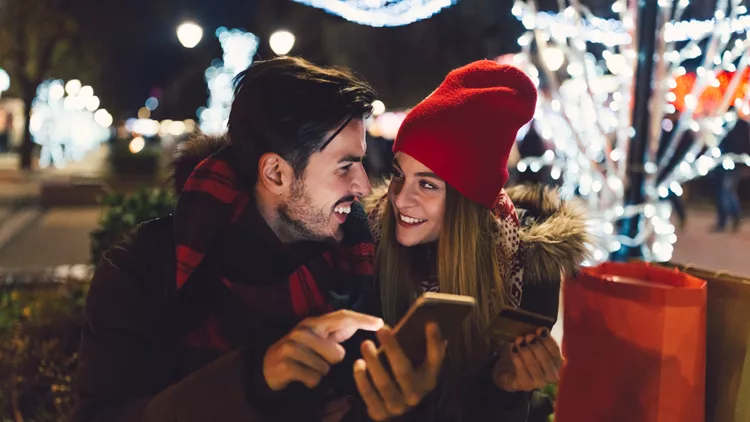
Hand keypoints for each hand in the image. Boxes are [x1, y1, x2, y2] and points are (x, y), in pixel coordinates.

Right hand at [263, 310, 383, 390]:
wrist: (268, 366)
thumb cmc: (302, 353)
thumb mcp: (319, 338)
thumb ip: (339, 331)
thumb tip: (371, 325)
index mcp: (315, 322)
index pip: (342, 317)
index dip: (363, 319)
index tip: (381, 323)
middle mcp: (303, 330)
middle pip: (337, 354)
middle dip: (332, 362)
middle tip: (318, 359)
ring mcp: (293, 346)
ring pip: (325, 368)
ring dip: (320, 373)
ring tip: (308, 367)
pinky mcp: (286, 363)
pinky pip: (313, 379)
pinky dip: (311, 382)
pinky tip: (302, 376)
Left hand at [353, 323, 446, 420]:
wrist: (395, 404)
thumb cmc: (405, 374)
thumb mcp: (416, 363)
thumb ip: (421, 346)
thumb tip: (426, 320)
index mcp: (428, 380)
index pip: (436, 360)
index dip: (434, 342)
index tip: (430, 322)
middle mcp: (416, 395)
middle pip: (403, 371)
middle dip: (392, 349)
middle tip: (382, 330)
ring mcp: (398, 407)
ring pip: (384, 383)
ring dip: (373, 362)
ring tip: (366, 344)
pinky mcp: (380, 413)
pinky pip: (369, 395)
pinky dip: (362, 379)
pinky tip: (358, 364)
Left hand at [492, 327, 562, 391]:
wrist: (509, 371)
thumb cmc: (524, 355)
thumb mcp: (532, 345)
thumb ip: (538, 338)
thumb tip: (539, 329)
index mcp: (557, 363)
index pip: (555, 351)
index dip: (547, 340)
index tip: (539, 330)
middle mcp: (552, 375)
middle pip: (546, 359)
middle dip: (536, 346)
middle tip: (527, 336)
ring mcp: (539, 382)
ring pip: (534, 366)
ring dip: (526, 352)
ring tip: (519, 341)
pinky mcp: (526, 385)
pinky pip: (522, 371)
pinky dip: (517, 359)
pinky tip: (513, 349)